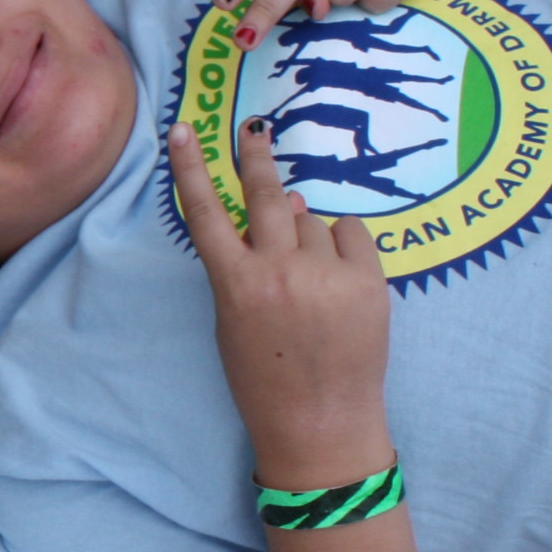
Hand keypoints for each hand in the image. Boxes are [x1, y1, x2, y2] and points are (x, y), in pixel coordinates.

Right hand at [165, 118, 390, 488]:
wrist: (320, 423)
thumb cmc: (265, 378)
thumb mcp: (234, 321)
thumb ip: (249, 264)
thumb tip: (285, 204)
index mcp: (236, 285)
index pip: (206, 212)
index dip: (191, 167)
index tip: (184, 129)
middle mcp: (279, 272)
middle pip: (266, 195)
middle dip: (257, 156)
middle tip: (256, 129)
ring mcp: (326, 275)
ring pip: (310, 221)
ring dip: (306, 237)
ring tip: (309, 284)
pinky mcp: (368, 281)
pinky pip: (351, 235)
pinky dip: (343, 246)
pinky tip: (338, 277)